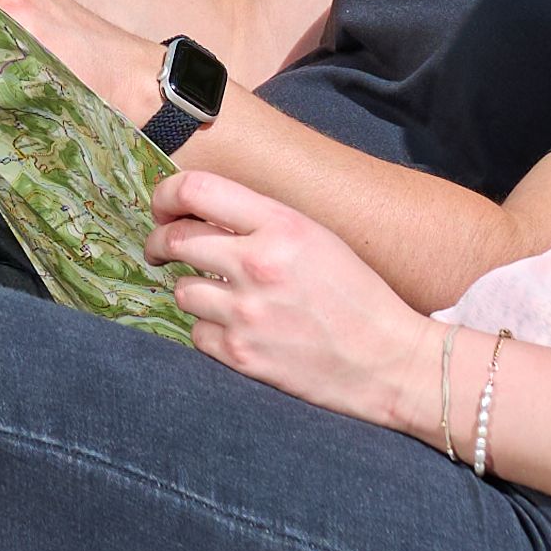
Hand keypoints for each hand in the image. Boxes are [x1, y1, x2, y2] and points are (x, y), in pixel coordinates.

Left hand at [155, 161, 435, 431]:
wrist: (389, 360)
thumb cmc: (357, 296)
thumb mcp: (316, 238)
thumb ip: (262, 222)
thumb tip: (199, 213)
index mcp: (282, 225)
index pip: (196, 190)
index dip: (167, 196)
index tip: (164, 208)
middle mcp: (258, 264)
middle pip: (176, 240)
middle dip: (160, 243)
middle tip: (162, 250)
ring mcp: (247, 313)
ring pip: (182, 290)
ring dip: (193, 290)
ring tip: (220, 297)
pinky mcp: (242, 355)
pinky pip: (196, 334)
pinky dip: (209, 331)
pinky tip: (237, 330)